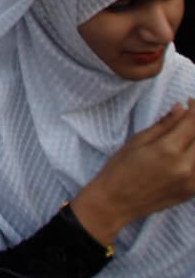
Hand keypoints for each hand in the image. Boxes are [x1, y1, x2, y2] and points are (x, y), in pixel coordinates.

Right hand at [71, 100, 194, 245]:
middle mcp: (185, 167)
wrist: (116, 202)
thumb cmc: (120, 168)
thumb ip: (163, 125)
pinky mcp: (193, 192)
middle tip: (191, 115)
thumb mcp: (137, 141)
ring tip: (188, 133)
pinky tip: (189, 150)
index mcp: (168, 151)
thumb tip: (181, 108)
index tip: (190, 101)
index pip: (192, 124)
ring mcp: (192, 182)